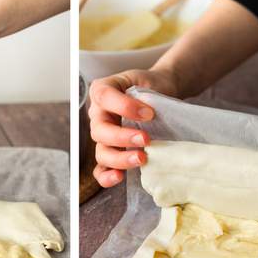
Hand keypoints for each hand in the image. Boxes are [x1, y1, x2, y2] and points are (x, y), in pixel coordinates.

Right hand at [88, 69, 178, 187]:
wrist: (160, 93)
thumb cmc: (151, 86)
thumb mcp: (149, 80)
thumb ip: (145, 95)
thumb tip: (148, 115)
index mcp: (102, 91)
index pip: (104, 97)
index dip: (124, 107)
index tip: (149, 113)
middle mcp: (98, 114)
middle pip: (99, 130)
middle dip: (122, 137)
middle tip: (146, 139)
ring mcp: (102, 136)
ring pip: (101, 152)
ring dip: (119, 158)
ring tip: (141, 159)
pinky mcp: (110, 152)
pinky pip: (101, 168)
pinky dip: (106, 175)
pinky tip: (119, 177)